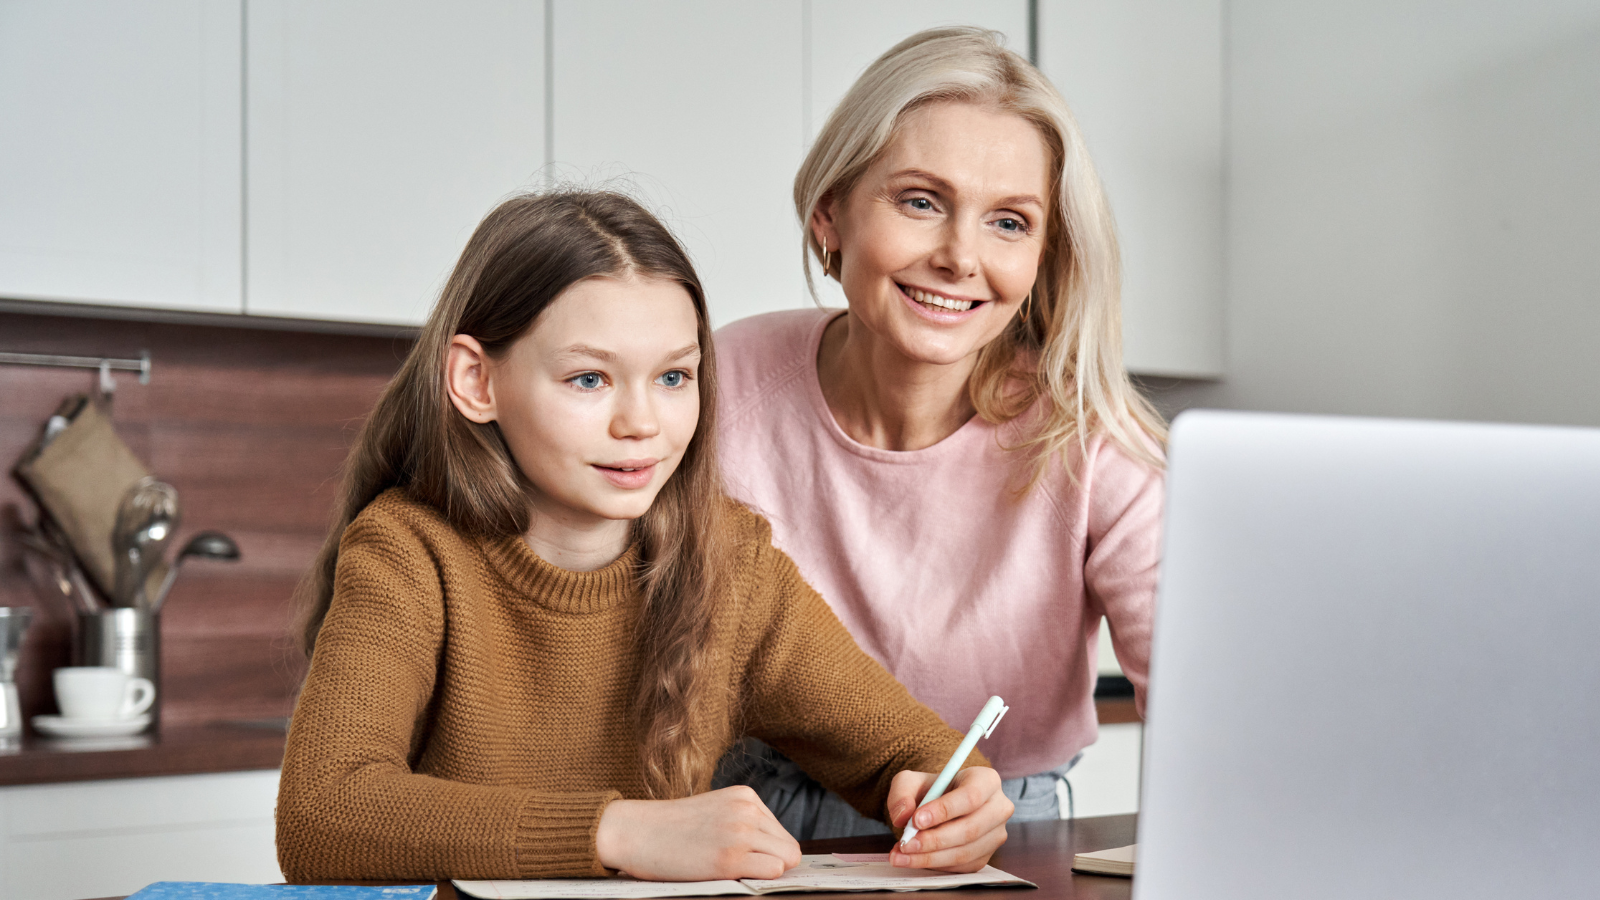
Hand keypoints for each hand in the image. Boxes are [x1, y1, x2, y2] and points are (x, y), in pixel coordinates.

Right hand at [596, 786, 801, 880]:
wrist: (635, 832)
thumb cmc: (671, 829)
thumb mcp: (715, 811)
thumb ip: (744, 823)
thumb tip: (779, 856)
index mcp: (745, 796)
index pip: (782, 833)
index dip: (769, 853)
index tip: (750, 863)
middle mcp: (747, 810)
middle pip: (789, 849)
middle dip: (773, 865)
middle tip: (744, 873)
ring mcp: (740, 832)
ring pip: (786, 861)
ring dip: (764, 872)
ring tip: (733, 873)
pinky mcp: (729, 858)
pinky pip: (773, 872)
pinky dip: (759, 880)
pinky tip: (732, 877)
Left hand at [885, 767, 1011, 872]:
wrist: (940, 806)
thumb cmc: (930, 790)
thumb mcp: (911, 781)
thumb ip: (902, 793)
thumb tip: (903, 816)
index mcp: (986, 780)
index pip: (970, 797)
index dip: (944, 810)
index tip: (916, 820)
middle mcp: (998, 808)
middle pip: (970, 829)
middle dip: (935, 840)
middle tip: (906, 843)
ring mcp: (996, 835)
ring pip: (965, 852)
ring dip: (930, 858)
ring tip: (902, 854)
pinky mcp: (986, 856)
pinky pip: (962, 867)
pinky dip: (935, 866)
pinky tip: (913, 859)